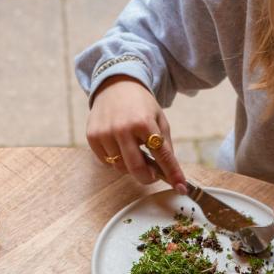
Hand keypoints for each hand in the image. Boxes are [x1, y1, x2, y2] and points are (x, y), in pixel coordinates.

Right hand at [87, 75, 186, 193]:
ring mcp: (105, 133)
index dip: (173, 173)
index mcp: (144, 123)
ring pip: (120, 168)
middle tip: (153, 175)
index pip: (162, 155)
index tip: (181, 188)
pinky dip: (116, 160)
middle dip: (148, 177)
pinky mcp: (92, 137)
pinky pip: (107, 162)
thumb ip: (165, 146)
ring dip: (130, 166)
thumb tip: (171, 174)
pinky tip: (119, 145)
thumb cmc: (141, 106)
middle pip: (137, 169)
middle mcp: (123, 129)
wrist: (115, 85)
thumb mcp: (159, 120)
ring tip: (134, 150)